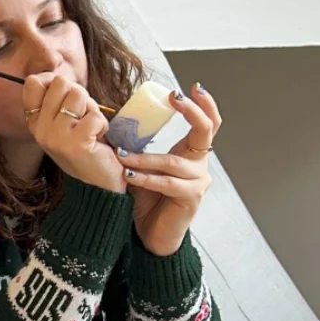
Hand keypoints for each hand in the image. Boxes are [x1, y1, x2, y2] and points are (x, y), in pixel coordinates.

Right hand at [23, 74, 126, 192]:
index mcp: (34, 122)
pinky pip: (94, 115)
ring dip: (92, 109)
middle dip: (79, 95)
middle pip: (60, 83)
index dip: (54, 81)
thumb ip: (59, 98)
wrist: (99, 185)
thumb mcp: (65, 121)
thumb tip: (59, 76)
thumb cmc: (88, 146)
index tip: (66, 97)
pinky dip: (103, 124)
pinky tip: (99, 139)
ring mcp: (55, 137)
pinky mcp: (75, 143)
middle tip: (82, 118)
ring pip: (77, 94)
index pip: (33, 82)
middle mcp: (40, 130)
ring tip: (91, 128)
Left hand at [117, 83, 219, 255]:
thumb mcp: (139, 165)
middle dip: (191, 111)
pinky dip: (147, 178)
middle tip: (174, 97)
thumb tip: (112, 119)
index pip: (207, 124)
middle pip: (206, 130)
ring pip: (173, 161)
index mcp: (188, 154)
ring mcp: (197, 182)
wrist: (147, 234)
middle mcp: (198, 165)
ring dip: (145, 157)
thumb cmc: (143, 199)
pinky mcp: (190, 198)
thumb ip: (135, 145)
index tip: (191, 86)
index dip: (203, 104)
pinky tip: (130, 175)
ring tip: (122, 157)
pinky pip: (167, 183)